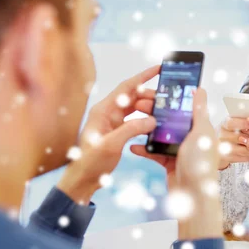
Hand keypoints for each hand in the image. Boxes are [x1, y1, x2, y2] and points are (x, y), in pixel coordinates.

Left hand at [57, 65, 159, 203]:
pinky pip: (134, 120)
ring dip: (148, 108)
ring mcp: (112, 122)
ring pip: (135, 108)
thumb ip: (131, 129)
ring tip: (162, 112)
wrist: (82, 180)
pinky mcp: (117, 132)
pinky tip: (154, 124)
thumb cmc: (90, 162)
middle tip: (166, 100)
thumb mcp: (111, 144)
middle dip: (150, 96)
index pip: (126, 87)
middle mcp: (108, 112)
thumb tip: (151, 120)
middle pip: (133, 96)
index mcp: (103, 110)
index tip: (158, 69)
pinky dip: (145, 120)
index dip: (143, 76)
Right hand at [131, 88, 222, 239]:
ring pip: (160, 134)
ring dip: (147, 128)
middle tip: (139, 104)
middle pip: (170, 119)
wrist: (193, 197)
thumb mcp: (201, 133)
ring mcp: (179, 150)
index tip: (156, 91)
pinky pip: (154, 152)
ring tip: (134, 120)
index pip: (184, 108)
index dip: (171, 98)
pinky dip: (144, 149)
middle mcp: (190, 137)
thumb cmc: (201, 165)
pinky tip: (133, 145)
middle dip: (155, 111)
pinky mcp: (169, 162)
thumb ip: (198, 111)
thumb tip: (200, 90)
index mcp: (200, 128)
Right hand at [216, 117, 248, 169]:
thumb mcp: (237, 122)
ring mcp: (222, 148)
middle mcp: (220, 136)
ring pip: (241, 149)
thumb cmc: (234, 130)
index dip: (243, 123)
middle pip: (237, 137)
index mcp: (223, 124)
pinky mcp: (227, 158)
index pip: (231, 123)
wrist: (220, 143)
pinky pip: (242, 158)